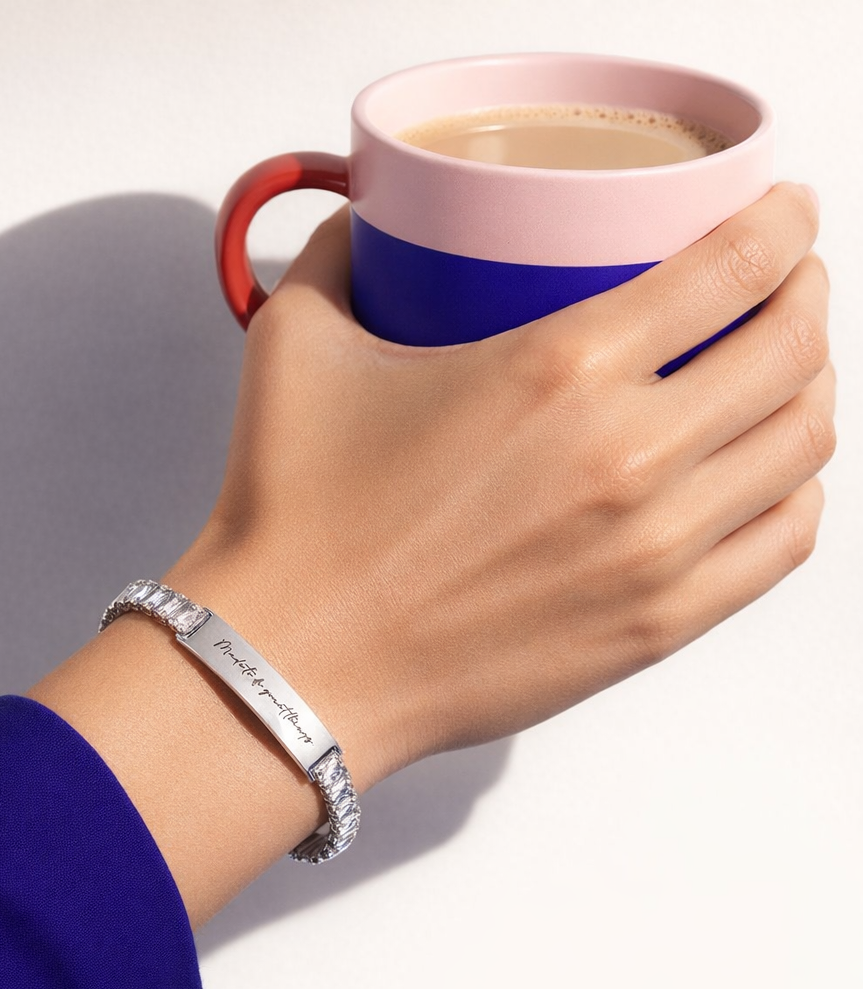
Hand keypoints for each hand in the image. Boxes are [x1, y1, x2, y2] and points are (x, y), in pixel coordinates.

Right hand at [170, 182, 832, 793]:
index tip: (785, 213)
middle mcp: (630, 456)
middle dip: (808, 297)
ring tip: (781, 372)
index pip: (735, 267)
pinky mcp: (655, 626)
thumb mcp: (297, 348)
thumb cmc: (295, 517)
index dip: (784, 223)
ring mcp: (654, 550)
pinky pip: (783, 544)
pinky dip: (797, 492)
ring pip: (803, 446)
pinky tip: (770, 475)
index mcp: (558, 370)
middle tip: (784, 284)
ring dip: (811, 389)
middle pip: (793, 350)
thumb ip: (336, 259)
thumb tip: (362, 228)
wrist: (292, 661)